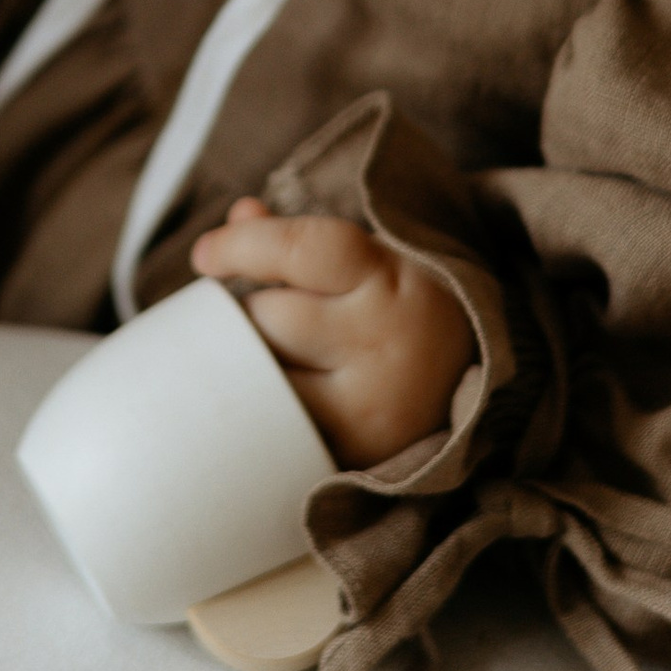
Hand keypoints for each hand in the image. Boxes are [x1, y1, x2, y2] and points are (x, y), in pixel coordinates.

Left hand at [191, 201, 474, 468]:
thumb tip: (239, 216)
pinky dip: (261, 410)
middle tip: (265, 316)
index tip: (204, 256)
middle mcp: (386, 344)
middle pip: (272, 318)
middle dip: (251, 312)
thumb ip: (296, 239)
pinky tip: (276, 400)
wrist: (466, 382)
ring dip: (252, 363)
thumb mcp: (364, 262)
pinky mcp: (349, 454)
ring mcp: (369, 408)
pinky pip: (273, 428)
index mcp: (391, 281)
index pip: (304, 251)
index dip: (243, 246)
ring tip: (283, 357)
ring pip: (265, 376)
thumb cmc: (396, 308)